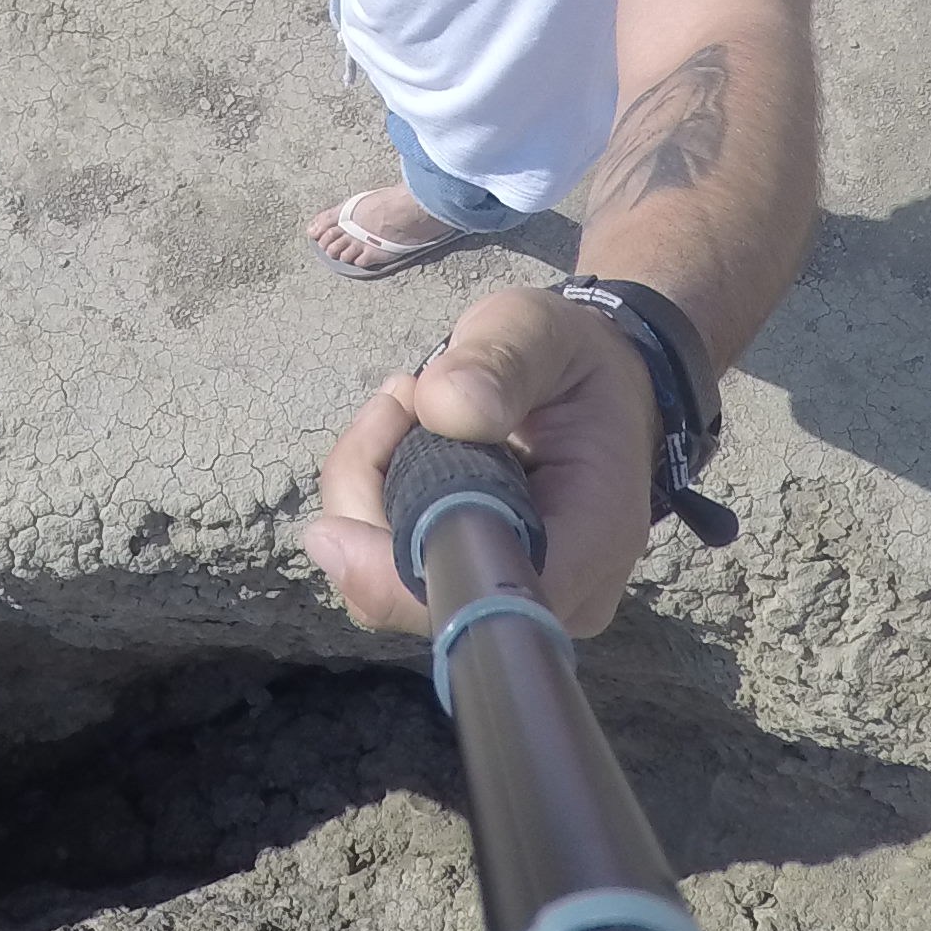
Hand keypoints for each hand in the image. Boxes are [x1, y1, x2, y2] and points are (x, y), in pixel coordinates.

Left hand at [304, 287, 660, 637]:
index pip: (490, 600)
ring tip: (411, 400)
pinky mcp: (468, 581)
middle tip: (402, 397)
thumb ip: (501, 361)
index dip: (400, 583)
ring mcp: (508, 594)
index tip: (333, 530)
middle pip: (420, 594)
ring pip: (389, 579)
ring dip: (370, 485)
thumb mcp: (544, 331)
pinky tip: (405, 433)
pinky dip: (374, 494)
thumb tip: (441, 409)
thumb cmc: (575, 359)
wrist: (597, 384)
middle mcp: (556, 592)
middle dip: (374, 495)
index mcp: (593, 537)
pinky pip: (388, 561)